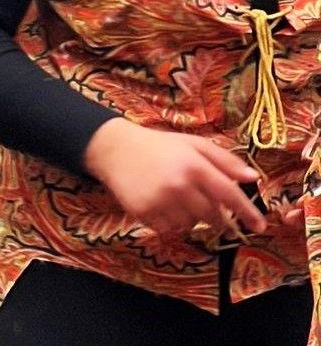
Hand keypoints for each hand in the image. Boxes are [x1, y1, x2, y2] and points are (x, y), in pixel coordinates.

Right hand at [83, 118, 265, 236]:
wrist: (115, 149)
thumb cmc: (159, 146)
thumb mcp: (193, 144)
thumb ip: (225, 160)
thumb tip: (253, 179)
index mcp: (194, 166)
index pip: (229, 195)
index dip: (248, 213)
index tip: (259, 227)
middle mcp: (179, 186)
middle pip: (213, 216)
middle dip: (217, 217)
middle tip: (207, 206)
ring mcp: (160, 201)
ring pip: (191, 225)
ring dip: (191, 218)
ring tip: (177, 199)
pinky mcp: (144, 213)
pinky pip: (169, 229)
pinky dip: (171, 222)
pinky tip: (162, 204)